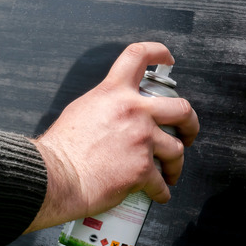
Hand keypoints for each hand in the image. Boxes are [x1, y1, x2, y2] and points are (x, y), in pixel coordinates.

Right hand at [25, 42, 199, 232]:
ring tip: (170, 172)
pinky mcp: (143, 168)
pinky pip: (161, 182)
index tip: (168, 59)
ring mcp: (141, 139)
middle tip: (187, 133)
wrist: (54, 177)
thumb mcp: (82, 110)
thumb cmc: (62, 149)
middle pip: (182, 109)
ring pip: (176, 149)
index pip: (138, 56)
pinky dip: (162, 191)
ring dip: (175, 165)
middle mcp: (133, 112)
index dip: (158, 52)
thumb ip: (108, 105)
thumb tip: (119, 111)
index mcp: (114, 92)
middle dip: (191, 124)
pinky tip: (159, 193)